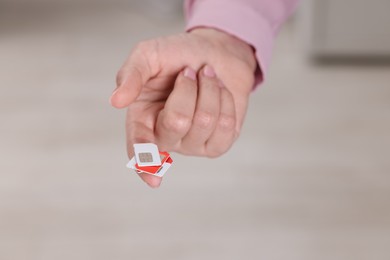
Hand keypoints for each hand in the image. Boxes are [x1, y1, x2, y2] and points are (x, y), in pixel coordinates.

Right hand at [111, 28, 256, 187]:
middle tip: (189, 72)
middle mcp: (166, 137)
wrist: (215, 52)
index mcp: (142, 119)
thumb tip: (116, 101)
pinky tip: (220, 93)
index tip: (154, 180)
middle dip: (188, 88)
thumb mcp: (148, 55)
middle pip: (177, 122)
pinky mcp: (217, 144)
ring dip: (210, 89)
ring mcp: (192, 144)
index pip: (139, 147)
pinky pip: (225, 126)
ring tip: (207, 77)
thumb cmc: (177, 55)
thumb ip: (131, 75)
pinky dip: (226, 100)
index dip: (145, 162)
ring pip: (204, 122)